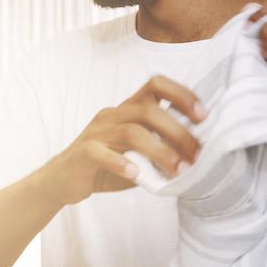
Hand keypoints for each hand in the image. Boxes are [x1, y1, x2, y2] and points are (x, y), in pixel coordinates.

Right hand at [38, 76, 205, 205]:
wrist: (62, 180)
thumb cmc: (105, 166)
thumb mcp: (138, 154)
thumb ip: (160, 149)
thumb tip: (197, 156)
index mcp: (127, 110)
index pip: (155, 85)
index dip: (181, 95)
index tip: (203, 117)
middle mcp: (113, 115)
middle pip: (148, 110)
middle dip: (178, 132)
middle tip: (196, 156)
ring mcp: (96, 132)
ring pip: (131, 132)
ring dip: (160, 151)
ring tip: (177, 170)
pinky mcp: (83, 152)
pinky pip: (101, 152)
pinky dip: (121, 163)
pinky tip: (136, 175)